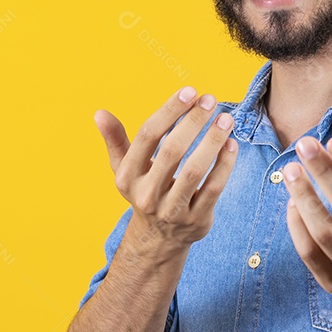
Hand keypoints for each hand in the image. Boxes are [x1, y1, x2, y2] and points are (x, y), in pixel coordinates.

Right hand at [95, 87, 237, 249]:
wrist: (157, 239)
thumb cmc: (144, 190)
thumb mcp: (125, 168)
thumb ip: (115, 139)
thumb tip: (99, 113)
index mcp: (127, 176)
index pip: (148, 135)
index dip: (169, 111)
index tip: (190, 91)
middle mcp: (146, 194)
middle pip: (172, 151)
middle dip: (193, 122)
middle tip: (211, 100)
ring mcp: (172, 210)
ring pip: (195, 170)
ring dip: (213, 141)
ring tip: (226, 119)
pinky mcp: (196, 220)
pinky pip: (214, 188)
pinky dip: (225, 164)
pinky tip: (231, 144)